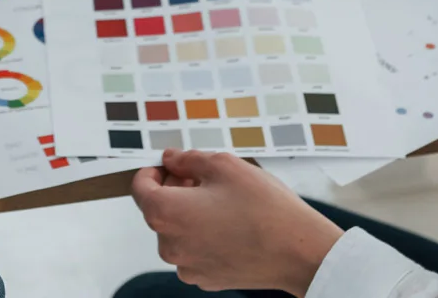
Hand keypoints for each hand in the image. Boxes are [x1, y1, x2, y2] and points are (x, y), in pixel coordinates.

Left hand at [132, 150, 345, 295]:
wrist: (298, 252)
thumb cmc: (263, 207)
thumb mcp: (224, 166)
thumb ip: (189, 159)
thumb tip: (171, 159)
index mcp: (165, 213)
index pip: (139, 188)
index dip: (153, 171)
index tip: (172, 166)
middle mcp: (169, 245)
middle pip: (159, 210)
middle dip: (176, 190)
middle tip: (205, 178)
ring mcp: (187, 266)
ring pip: (178, 232)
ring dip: (190, 214)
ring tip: (224, 203)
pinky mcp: (206, 279)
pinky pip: (194, 251)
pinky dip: (204, 237)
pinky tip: (231, 226)